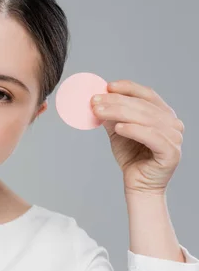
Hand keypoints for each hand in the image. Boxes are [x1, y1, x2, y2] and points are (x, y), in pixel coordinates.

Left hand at [90, 80, 184, 197]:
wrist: (138, 184)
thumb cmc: (131, 156)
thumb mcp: (118, 131)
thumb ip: (112, 116)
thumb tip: (98, 99)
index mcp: (164, 114)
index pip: (147, 94)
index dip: (128, 88)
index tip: (107, 86)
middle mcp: (173, 124)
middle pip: (143, 106)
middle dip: (116, 101)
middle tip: (95, 101)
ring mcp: (175, 138)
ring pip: (146, 119)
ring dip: (120, 112)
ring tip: (99, 112)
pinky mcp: (171, 153)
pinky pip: (152, 137)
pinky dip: (135, 130)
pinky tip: (118, 127)